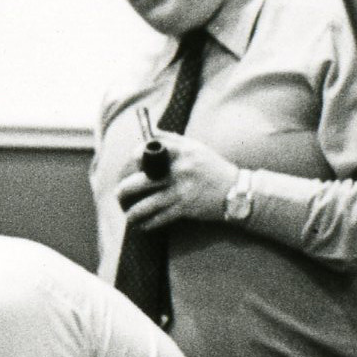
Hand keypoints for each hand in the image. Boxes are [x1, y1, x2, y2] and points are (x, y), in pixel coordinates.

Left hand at [115, 131, 237, 231]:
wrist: (236, 190)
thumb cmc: (211, 167)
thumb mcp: (194, 148)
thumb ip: (171, 140)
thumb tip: (146, 132)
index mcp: (181, 151)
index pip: (147, 150)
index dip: (133, 157)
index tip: (130, 164)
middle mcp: (179, 170)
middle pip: (138, 182)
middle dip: (123, 191)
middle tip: (119, 195)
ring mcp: (181, 191)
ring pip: (144, 206)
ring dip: (131, 213)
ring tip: (128, 214)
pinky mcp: (185, 209)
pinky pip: (157, 219)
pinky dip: (146, 223)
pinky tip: (142, 224)